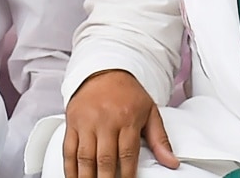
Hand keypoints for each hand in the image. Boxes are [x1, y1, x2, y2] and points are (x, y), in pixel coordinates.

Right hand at [64, 70, 178, 177]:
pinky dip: (69, 167)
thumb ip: (160, 139)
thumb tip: (171, 162)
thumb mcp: (150, 112)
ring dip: (87, 177)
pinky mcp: (72, 121)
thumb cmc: (128, 93)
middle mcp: (105, 120)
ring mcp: (86, 121)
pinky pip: (68, 148)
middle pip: (104, 159)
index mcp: (127, 119)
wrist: (105, 71)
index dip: (127, 175)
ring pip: (84, 156)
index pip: (127, 155)